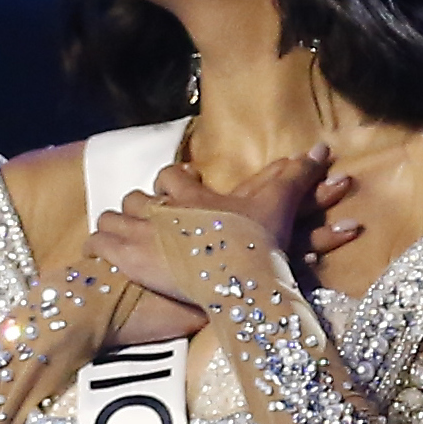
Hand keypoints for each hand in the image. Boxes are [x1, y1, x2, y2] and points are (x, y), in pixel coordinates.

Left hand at [91, 162, 292, 320]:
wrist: (239, 277)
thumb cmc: (258, 240)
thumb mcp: (279, 204)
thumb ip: (296, 175)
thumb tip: (323, 146)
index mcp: (193, 196)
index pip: (171, 176)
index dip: (174, 179)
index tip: (180, 183)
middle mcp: (164, 211)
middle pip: (138, 198)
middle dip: (140, 206)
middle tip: (147, 219)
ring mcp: (143, 235)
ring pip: (114, 217)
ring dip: (116, 224)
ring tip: (120, 235)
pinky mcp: (129, 259)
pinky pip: (101, 244)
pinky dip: (100, 245)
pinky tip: (101, 251)